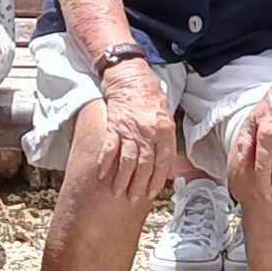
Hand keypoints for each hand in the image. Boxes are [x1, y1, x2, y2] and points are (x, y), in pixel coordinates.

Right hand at [91, 55, 179, 196]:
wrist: (129, 72)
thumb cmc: (148, 93)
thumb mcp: (165, 115)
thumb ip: (166, 140)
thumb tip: (169, 167)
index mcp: (164, 129)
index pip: (163, 161)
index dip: (157, 179)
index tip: (152, 192)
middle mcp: (148, 131)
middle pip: (145, 165)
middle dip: (139, 185)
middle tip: (134, 198)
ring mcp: (130, 128)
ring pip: (128, 160)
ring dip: (123, 179)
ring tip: (118, 193)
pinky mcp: (113, 124)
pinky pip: (109, 147)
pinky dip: (105, 162)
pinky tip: (102, 174)